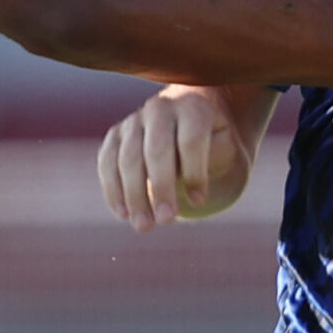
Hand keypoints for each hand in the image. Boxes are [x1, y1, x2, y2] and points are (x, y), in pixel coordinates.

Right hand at [99, 87, 262, 229]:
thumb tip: (193, 195)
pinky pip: (107, 163)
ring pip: (128, 159)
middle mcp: (160, 108)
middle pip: (157, 149)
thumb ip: (215, 160)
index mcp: (192, 107)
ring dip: (134, 195)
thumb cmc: (213, 140)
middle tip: (166, 220)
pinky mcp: (115, 135)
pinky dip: (113, 190)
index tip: (199, 201)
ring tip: (144, 226)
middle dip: (161, 187)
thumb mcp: (225, 145)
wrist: (189, 119)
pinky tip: (123, 214)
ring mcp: (134, 121)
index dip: (194, 173)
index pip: (191, 140)